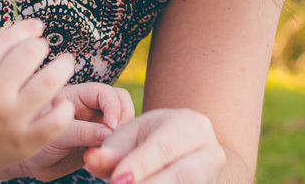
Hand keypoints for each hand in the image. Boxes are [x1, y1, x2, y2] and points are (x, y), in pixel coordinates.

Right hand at [0, 19, 75, 179]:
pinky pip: (57, 121)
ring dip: (63, 67)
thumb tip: (31, 27)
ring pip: (49, 82)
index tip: (36, 28)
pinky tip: (60, 101)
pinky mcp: (24, 143)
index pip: (9, 38)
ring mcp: (10, 121)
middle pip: (30, 53)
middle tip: (43, 48)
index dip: (27, 28)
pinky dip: (64, 107)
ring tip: (65, 64)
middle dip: (41, 45)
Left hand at [0, 82, 136, 180]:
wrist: (27, 162)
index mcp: (77, 97)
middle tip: (116, 139)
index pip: (105, 92)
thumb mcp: (55, 136)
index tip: (112, 125)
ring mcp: (96, 124)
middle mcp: (90, 108)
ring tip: (111, 151)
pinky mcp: (99, 142)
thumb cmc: (32, 140)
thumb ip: (80, 132)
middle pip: (120, 102)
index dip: (113, 106)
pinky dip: (119, 149)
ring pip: (122, 121)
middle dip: (124, 117)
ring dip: (123, 134)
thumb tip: (109, 132)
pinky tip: (109, 159)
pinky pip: (116, 142)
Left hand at [83, 108, 225, 183]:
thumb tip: (92, 159)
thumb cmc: (150, 140)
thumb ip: (110, 150)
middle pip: (184, 174)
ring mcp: (213, 176)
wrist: (183, 151)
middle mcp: (210, 151)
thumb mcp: (130, 137)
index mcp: (191, 126)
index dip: (140, 165)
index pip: (164, 147)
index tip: (116, 181)